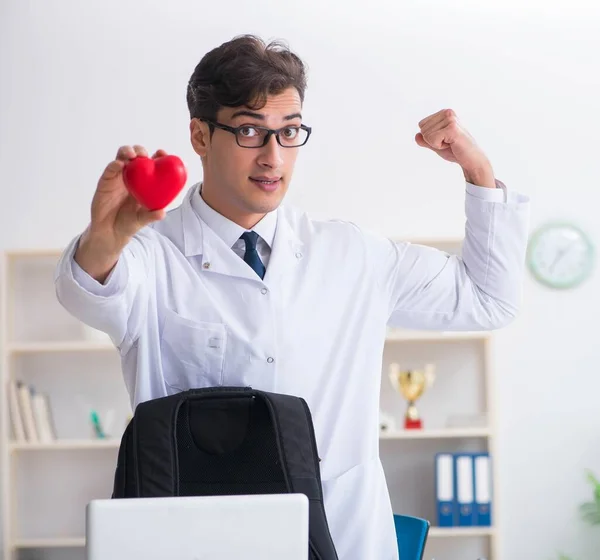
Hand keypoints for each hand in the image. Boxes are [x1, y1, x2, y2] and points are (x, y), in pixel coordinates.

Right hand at [75, 145, 166, 282]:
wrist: (110, 231)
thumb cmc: (129, 223)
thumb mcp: (142, 219)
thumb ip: (151, 215)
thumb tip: (162, 213)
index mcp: (145, 183)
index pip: (152, 164)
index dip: (158, 157)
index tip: (162, 152)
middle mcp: (132, 177)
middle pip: (136, 156)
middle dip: (140, 151)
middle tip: (143, 155)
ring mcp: (118, 177)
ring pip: (122, 158)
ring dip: (127, 152)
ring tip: (132, 155)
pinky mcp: (105, 181)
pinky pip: (110, 170)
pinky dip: (114, 165)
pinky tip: (119, 164)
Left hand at [415, 109, 495, 187]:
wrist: (471, 160)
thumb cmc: (455, 151)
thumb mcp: (436, 144)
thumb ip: (425, 140)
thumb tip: (417, 135)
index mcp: (444, 113)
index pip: (422, 124)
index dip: (430, 137)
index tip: (444, 139)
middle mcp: (447, 112)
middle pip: (423, 129)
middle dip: (432, 141)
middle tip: (448, 142)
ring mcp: (450, 119)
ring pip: (426, 135)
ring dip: (436, 144)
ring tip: (451, 143)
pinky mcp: (452, 128)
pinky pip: (432, 139)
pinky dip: (439, 146)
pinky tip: (451, 144)